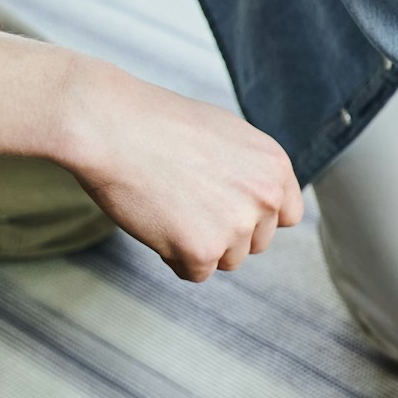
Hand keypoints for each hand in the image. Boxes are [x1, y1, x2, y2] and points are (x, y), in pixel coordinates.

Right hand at [57, 60, 304, 280]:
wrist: (109, 125)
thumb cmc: (157, 124)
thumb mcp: (226, 135)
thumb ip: (251, 172)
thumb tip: (261, 205)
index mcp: (275, 166)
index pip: (288, 215)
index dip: (258, 217)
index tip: (230, 209)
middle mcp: (266, 198)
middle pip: (256, 242)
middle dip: (225, 231)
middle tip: (185, 200)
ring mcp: (236, 226)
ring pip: (227, 260)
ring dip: (199, 245)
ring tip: (168, 205)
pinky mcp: (203, 250)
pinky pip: (195, 273)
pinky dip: (173, 256)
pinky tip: (155, 221)